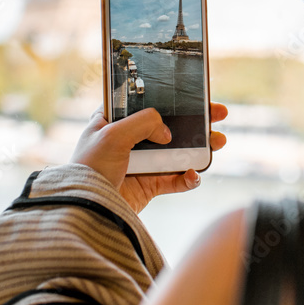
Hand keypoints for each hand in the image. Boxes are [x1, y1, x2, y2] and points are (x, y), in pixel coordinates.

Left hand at [70, 103, 228, 213]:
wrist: (85, 210)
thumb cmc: (89, 168)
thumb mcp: (113, 134)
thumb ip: (144, 123)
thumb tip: (168, 133)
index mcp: (114, 121)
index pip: (146, 103)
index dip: (170, 97)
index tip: (194, 94)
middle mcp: (128, 141)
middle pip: (169, 126)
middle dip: (195, 121)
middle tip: (218, 114)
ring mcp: (140, 164)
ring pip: (178, 152)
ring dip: (200, 147)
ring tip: (218, 142)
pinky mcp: (148, 186)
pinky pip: (175, 180)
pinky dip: (189, 178)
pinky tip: (193, 174)